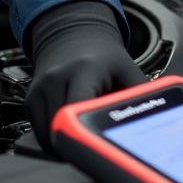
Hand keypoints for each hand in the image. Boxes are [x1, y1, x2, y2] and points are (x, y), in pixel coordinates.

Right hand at [25, 0, 145, 149]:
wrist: (74, 36)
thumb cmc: (103, 56)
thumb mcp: (127, 68)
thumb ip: (139, 92)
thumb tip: (151, 118)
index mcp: (83, 71)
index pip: (75, 108)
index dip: (83, 130)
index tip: (95, 142)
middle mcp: (56, 80)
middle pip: (59, 126)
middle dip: (76, 140)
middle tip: (94, 145)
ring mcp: (40, 91)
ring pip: (46, 134)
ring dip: (63, 142)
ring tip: (83, 135)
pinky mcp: (30, 101)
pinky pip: (38, 131)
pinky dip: (53, 137)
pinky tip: (69, 131)